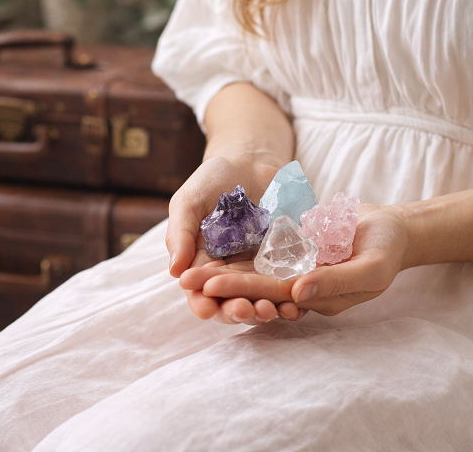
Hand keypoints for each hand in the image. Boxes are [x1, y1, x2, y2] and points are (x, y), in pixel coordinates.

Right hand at [167, 153, 291, 323]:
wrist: (250, 161)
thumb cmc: (211, 181)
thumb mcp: (188, 202)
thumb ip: (180, 234)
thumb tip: (174, 271)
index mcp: (204, 265)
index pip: (201, 293)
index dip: (203, 303)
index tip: (207, 309)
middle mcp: (233, 273)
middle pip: (234, 301)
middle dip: (238, 311)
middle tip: (245, 310)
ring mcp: (261, 268)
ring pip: (263, 298)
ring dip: (267, 310)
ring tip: (271, 311)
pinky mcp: (288, 258)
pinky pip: (292, 281)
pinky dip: (295, 293)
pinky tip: (297, 301)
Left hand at [180, 204, 410, 317]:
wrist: (394, 229)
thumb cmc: (388, 251)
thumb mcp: (371, 269)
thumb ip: (336, 281)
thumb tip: (297, 293)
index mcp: (315, 297)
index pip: (271, 296)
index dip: (241, 289)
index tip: (211, 284)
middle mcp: (300, 287)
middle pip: (254, 285)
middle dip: (221, 284)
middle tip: (186, 279)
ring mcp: (296, 268)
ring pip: (254, 270)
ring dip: (223, 269)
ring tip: (189, 269)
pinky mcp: (295, 249)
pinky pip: (264, 250)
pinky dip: (241, 250)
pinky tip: (214, 246)